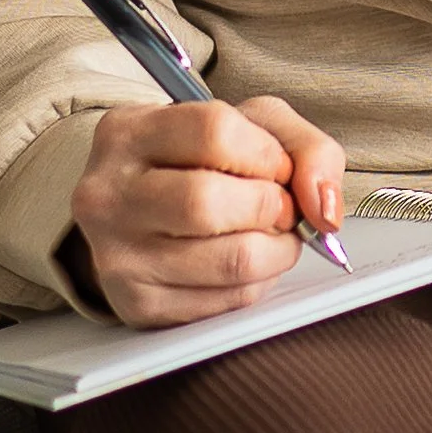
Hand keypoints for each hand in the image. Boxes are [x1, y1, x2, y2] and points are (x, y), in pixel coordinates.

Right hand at [69, 96, 343, 328]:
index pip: (213, 131)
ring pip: (228, 259)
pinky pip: (225, 302)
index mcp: (128, 132)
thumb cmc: (200, 163)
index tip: (277, 166)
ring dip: (276, 249)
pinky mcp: (138, 305)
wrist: (143, 214)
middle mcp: (107, 194)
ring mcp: (116, 255)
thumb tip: (325, 208)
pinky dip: (257, 283)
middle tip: (280, 207)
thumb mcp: (252, 127)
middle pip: (208, 201)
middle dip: (271, 206)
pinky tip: (245, 261)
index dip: (267, 153)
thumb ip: (306, 149)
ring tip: (271, 234)